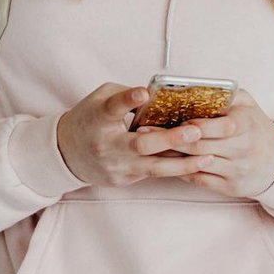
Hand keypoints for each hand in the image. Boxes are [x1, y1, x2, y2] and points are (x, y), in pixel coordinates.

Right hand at [55, 83, 212, 187]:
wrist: (65, 154)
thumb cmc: (89, 119)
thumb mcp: (100, 98)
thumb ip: (126, 95)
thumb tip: (157, 94)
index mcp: (99, 119)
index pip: (113, 107)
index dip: (128, 100)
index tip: (143, 93)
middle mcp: (108, 145)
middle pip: (140, 144)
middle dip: (170, 139)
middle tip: (195, 132)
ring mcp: (117, 166)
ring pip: (153, 167)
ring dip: (182, 163)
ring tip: (208, 157)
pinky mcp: (124, 179)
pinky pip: (153, 174)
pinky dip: (174, 168)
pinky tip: (196, 164)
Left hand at [143, 88, 273, 197]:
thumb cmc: (255, 127)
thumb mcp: (248, 104)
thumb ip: (227, 94)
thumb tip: (200, 86)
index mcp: (247, 126)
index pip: (222, 127)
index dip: (198, 126)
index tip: (175, 121)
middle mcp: (242, 150)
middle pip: (202, 147)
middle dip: (172, 140)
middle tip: (145, 131)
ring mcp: (235, 170)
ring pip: (197, 165)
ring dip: (171, 157)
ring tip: (149, 147)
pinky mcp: (229, 187)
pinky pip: (200, 180)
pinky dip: (181, 172)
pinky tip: (165, 163)